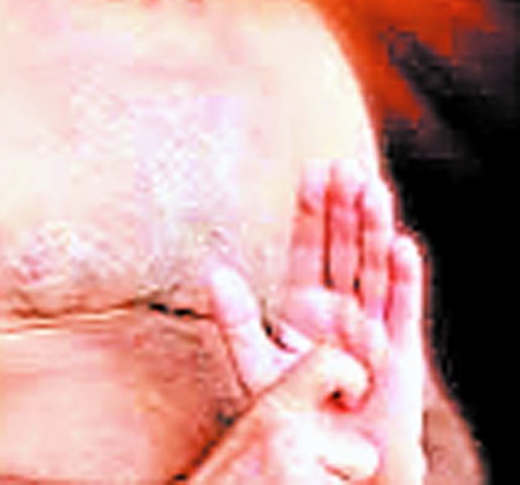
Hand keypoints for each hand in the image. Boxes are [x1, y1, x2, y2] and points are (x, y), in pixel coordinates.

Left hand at [202, 160, 424, 483]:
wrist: (332, 467)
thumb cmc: (294, 416)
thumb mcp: (255, 366)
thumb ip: (237, 320)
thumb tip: (213, 272)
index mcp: (305, 305)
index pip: (308, 247)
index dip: (312, 209)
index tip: (313, 169)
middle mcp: (340, 307)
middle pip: (344, 247)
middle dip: (345, 207)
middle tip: (345, 165)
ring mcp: (371, 326)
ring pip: (374, 268)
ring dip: (375, 229)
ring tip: (372, 188)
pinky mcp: (399, 354)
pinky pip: (403, 309)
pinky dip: (405, 278)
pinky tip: (403, 244)